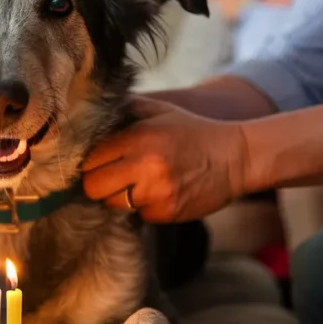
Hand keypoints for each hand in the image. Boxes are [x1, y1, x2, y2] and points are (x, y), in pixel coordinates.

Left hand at [82, 98, 249, 222]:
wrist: (235, 157)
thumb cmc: (191, 131)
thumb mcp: (159, 110)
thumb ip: (123, 109)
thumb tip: (87, 113)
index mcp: (139, 137)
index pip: (90, 160)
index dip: (91, 162)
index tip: (99, 161)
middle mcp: (146, 165)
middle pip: (93, 188)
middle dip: (99, 183)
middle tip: (112, 176)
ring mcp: (157, 192)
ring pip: (113, 204)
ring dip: (120, 196)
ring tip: (138, 182)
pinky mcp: (168, 212)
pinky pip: (138, 215)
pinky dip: (144, 207)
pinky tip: (160, 192)